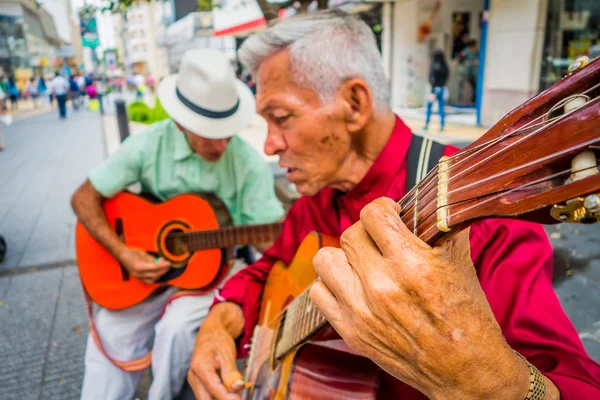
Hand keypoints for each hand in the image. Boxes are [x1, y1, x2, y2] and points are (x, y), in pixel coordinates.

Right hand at [117, 248, 169, 283]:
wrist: (122, 255)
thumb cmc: (132, 253)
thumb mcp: (143, 254)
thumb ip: (152, 259)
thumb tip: (161, 262)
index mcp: (139, 267)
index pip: (154, 268)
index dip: (162, 266)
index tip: (168, 263)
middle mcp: (138, 274)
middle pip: (154, 275)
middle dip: (163, 270)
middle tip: (168, 265)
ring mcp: (138, 277)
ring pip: (152, 280)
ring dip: (160, 274)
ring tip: (164, 268)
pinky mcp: (139, 278)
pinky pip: (149, 280)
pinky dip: (155, 277)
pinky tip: (159, 272)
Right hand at [188, 302, 244, 399]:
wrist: (211, 332)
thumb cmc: (218, 339)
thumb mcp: (227, 353)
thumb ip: (231, 372)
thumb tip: (237, 387)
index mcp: (200, 367)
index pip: (213, 388)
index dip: (227, 397)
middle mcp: (194, 376)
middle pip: (206, 399)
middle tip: (239, 398)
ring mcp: (195, 381)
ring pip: (207, 398)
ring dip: (222, 397)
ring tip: (238, 394)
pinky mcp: (200, 383)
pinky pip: (209, 394)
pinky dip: (221, 395)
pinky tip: (233, 393)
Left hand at [310, 197, 529, 399]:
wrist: (465, 370)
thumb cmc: (466, 317)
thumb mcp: (460, 263)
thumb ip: (440, 227)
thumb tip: (429, 200)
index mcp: (412, 264)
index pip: (373, 214)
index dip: (382, 207)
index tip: (389, 213)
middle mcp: (382, 286)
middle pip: (349, 234)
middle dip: (365, 231)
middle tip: (378, 239)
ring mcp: (361, 311)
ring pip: (325, 260)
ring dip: (343, 257)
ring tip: (360, 262)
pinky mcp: (351, 332)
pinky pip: (319, 293)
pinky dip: (332, 285)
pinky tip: (351, 286)